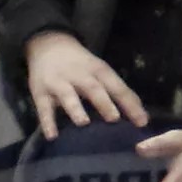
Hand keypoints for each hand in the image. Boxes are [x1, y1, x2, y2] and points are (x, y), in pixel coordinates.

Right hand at [24, 30, 147, 140]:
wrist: (48, 44)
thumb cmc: (81, 65)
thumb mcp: (100, 71)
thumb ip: (116, 91)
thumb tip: (139, 117)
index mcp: (99, 70)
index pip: (117, 87)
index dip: (130, 104)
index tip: (142, 123)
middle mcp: (79, 75)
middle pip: (93, 89)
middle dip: (104, 103)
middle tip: (114, 119)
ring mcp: (58, 83)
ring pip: (68, 96)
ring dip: (75, 108)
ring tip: (83, 123)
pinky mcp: (40, 92)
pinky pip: (44, 108)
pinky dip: (47, 122)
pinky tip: (52, 136)